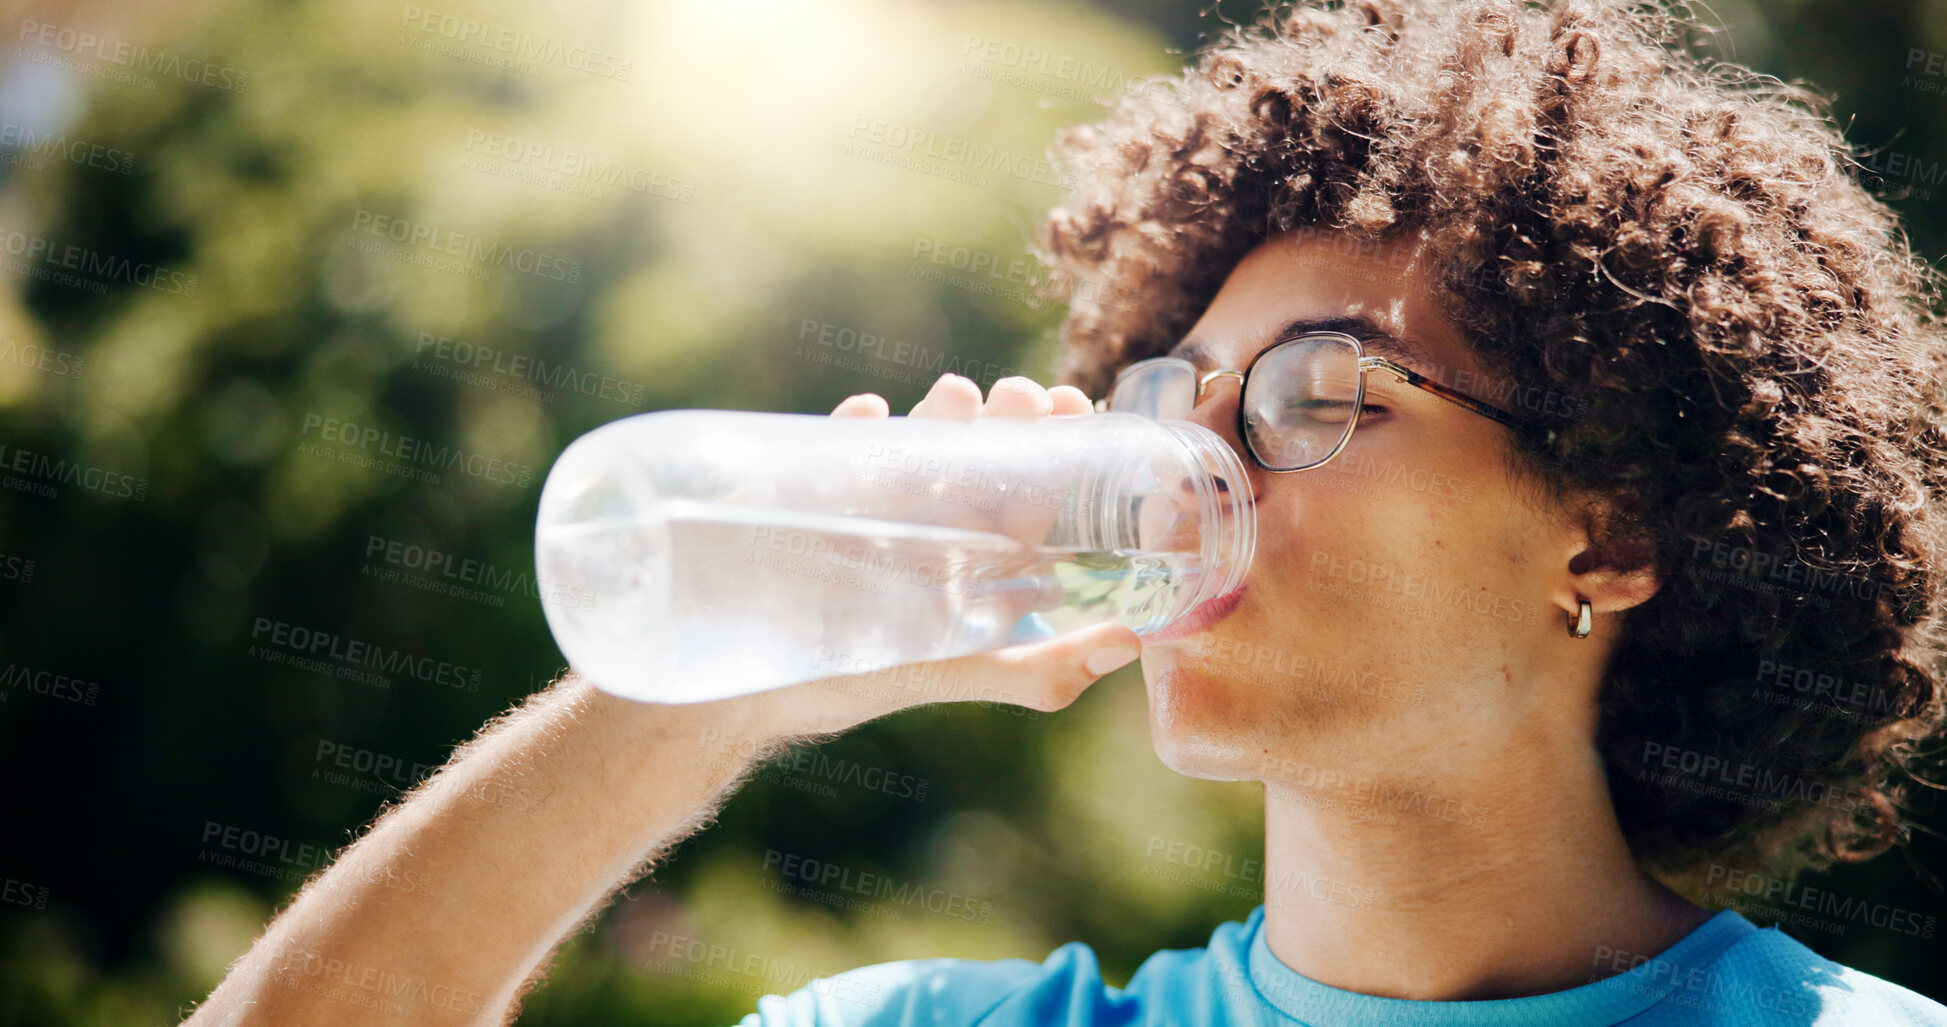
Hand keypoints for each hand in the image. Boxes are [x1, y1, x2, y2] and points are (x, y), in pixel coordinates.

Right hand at [736, 375, 1144, 739]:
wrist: (747, 694)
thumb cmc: (860, 681)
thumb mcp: (964, 673)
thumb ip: (1044, 670)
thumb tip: (1130, 643)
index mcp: (974, 552)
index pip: (1031, 485)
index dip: (1058, 440)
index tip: (1072, 406)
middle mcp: (927, 518)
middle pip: (979, 450)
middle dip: (1006, 414)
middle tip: (1020, 397)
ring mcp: (868, 500)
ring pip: (920, 436)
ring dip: (943, 410)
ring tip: (958, 399)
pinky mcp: (811, 491)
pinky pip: (837, 443)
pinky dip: (857, 426)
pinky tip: (871, 416)